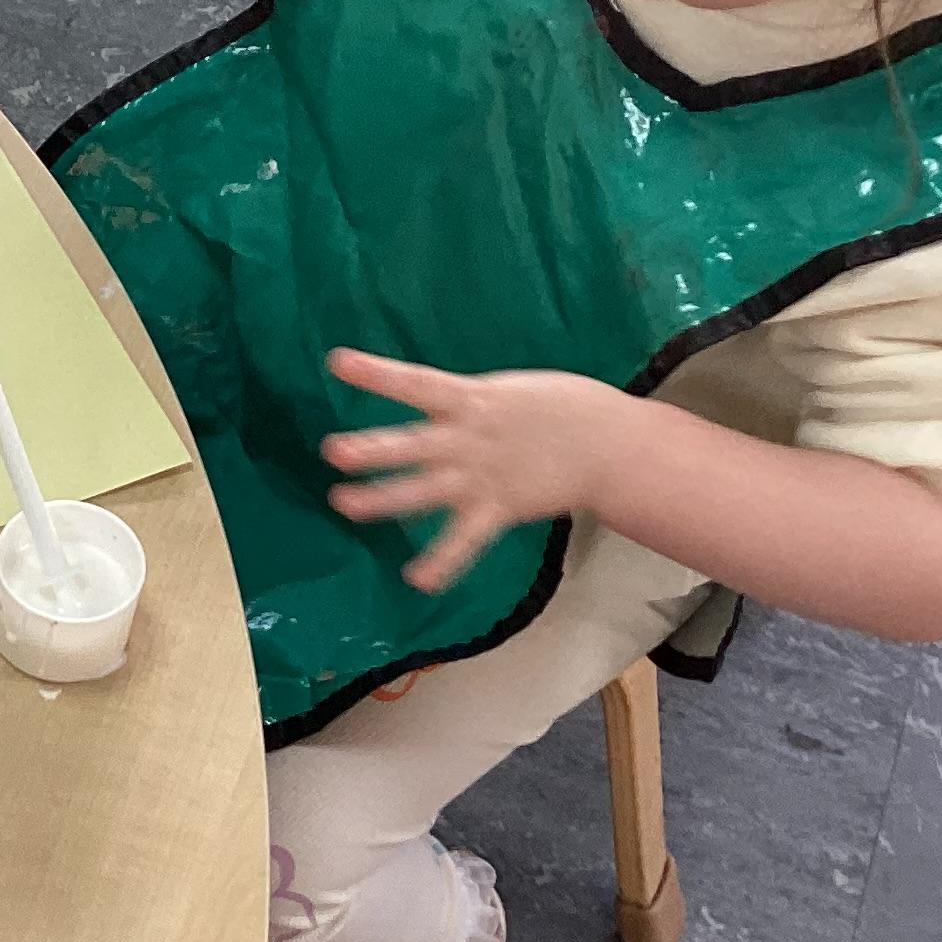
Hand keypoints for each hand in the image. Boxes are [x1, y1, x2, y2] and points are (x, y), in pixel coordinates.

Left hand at [318, 350, 632, 592]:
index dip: (376, 374)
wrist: (608, 442)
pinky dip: (442, 562)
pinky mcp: (497, 509)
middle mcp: (467, 439)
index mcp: (470, 399)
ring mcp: (480, 477)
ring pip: (422, 491)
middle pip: (411, 445)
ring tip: (343, 503)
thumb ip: (460, 400)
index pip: (414, 382)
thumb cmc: (553, 407)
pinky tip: (415, 579)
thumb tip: (424, 398)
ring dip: (382, 499)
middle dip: (373, 449)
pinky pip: (465, 541)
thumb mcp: (503, 391)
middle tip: (333, 452)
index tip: (336, 362)